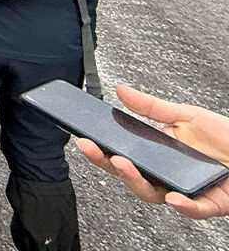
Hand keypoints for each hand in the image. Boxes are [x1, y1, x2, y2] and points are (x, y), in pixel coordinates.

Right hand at [75, 85, 228, 218]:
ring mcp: (183, 190)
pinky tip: (173, 196)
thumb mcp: (186, 115)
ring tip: (125, 164)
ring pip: (152, 194)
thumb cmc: (226, 137)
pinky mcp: (207, 203)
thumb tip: (122, 90)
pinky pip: (191, 209)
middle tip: (94, 149)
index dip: (101, 149)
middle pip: (129, 175)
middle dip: (107, 163)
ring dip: (135, 181)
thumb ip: (152, 107)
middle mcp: (166, 174)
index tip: (84, 138)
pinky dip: (181, 205)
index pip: (121, 154)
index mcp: (157, 153)